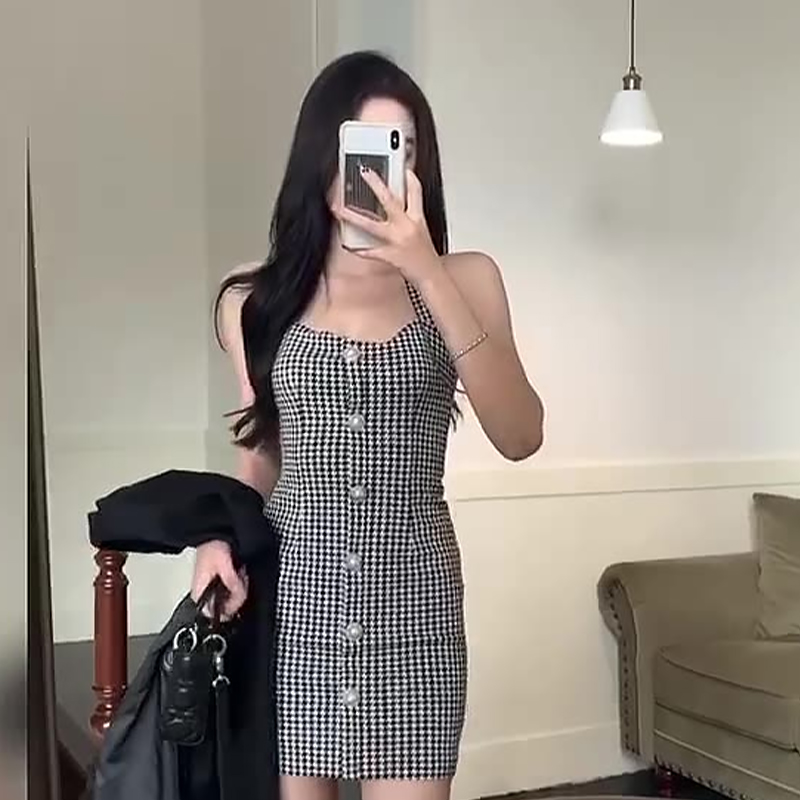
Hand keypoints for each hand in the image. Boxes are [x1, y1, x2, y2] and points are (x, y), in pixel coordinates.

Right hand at [191, 540, 247, 620]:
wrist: (213, 534)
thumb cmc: (212, 547)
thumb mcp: (223, 565)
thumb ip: (232, 582)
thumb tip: (239, 596)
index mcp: (200, 593)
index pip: (213, 616)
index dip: (228, 610)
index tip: (237, 598)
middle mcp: (204, 595)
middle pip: (226, 608)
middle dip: (237, 595)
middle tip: (240, 579)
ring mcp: (213, 590)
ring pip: (232, 600)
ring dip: (240, 587)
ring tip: (239, 573)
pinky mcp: (220, 584)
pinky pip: (233, 590)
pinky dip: (239, 583)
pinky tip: (239, 573)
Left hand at [332, 168, 443, 285]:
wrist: (430, 275)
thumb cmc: (425, 254)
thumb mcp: (421, 230)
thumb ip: (409, 215)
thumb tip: (394, 205)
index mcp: (417, 219)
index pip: (416, 192)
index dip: (409, 178)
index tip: (402, 168)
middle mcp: (407, 227)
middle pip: (390, 201)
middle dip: (376, 185)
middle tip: (364, 172)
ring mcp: (397, 241)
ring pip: (371, 225)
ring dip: (352, 216)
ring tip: (338, 209)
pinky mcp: (390, 255)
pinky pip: (370, 251)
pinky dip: (358, 249)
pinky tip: (347, 244)